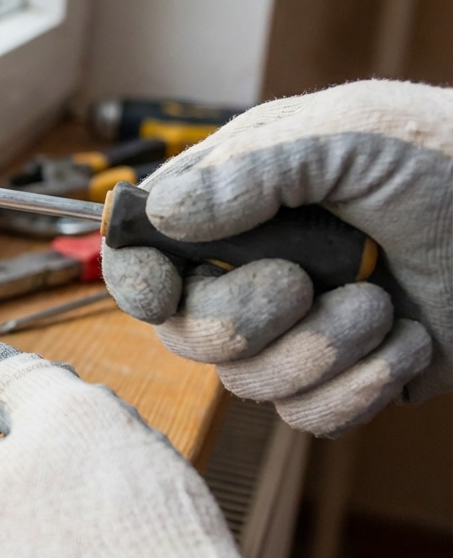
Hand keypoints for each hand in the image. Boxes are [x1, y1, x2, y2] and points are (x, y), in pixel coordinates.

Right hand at [102, 80, 450, 435]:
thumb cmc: (448, 158)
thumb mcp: (347, 139)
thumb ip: (251, 173)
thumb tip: (162, 216)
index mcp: (234, 203)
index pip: (143, 251)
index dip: (136, 278)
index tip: (162, 292)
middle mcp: (252, 269)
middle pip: (185, 332)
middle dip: (242, 319)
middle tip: (303, 285)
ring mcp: (296, 329)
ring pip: (246, 384)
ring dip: (320, 351)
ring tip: (382, 306)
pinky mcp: (343, 378)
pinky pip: (307, 418)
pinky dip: (361, 386)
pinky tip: (410, 339)